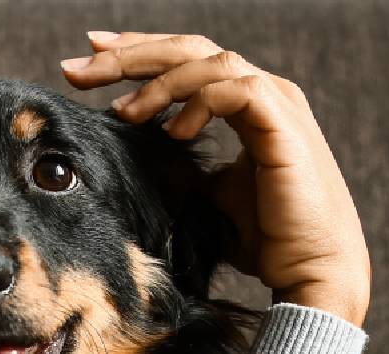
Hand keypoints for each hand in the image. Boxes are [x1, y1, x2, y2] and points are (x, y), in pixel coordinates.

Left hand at [62, 32, 370, 326]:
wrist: (310, 270)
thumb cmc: (265, 239)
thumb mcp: (208, 195)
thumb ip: (179, 164)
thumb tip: (130, 154)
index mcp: (247, 104)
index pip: (186, 61)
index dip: (137, 54)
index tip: (89, 59)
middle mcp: (264, 93)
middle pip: (190, 49)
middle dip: (130, 54)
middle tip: (78, 67)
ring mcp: (277, 103)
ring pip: (209, 61)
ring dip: (158, 81)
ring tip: (123, 112)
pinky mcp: (283, 124)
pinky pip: (235, 90)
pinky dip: (198, 102)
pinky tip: (173, 131)